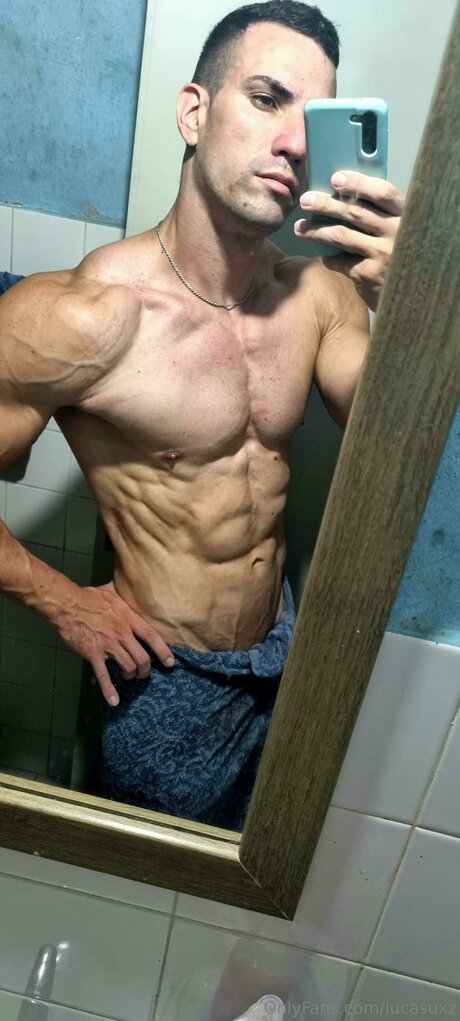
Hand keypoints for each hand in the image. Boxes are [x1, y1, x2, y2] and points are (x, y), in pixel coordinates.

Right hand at [56, 581, 174, 706]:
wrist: (67, 605)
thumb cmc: (89, 596)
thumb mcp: (112, 592)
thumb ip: (123, 596)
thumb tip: (129, 588)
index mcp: (128, 618)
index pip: (151, 636)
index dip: (163, 651)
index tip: (169, 662)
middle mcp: (122, 633)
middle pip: (142, 658)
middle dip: (145, 670)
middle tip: (143, 674)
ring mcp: (108, 645)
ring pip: (128, 666)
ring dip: (131, 675)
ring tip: (129, 676)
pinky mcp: (93, 654)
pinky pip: (103, 675)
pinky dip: (109, 689)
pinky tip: (114, 700)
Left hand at [294, 171, 404, 310]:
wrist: (413, 298)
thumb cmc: (403, 259)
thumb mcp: (403, 233)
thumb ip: (384, 217)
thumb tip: (347, 198)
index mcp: (407, 217)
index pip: (383, 192)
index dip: (359, 183)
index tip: (336, 179)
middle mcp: (396, 233)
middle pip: (355, 212)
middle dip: (326, 205)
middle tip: (306, 201)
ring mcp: (382, 254)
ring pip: (341, 235)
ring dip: (316, 230)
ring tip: (300, 227)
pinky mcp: (368, 275)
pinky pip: (340, 261)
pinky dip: (328, 258)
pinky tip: (322, 255)